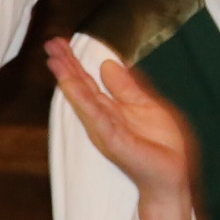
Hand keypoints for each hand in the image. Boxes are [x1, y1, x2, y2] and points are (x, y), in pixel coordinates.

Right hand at [44, 38, 198, 219]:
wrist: (170, 177)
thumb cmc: (159, 145)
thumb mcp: (144, 105)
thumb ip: (125, 87)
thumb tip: (107, 63)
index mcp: (109, 109)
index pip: (87, 82)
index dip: (74, 62)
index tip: (60, 42)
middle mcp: (102, 119)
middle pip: (79, 87)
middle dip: (65, 65)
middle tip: (49, 42)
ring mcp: (105, 130)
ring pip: (82, 100)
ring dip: (67, 79)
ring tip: (54, 60)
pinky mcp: (114, 141)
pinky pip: (96, 117)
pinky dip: (83, 101)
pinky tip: (71, 85)